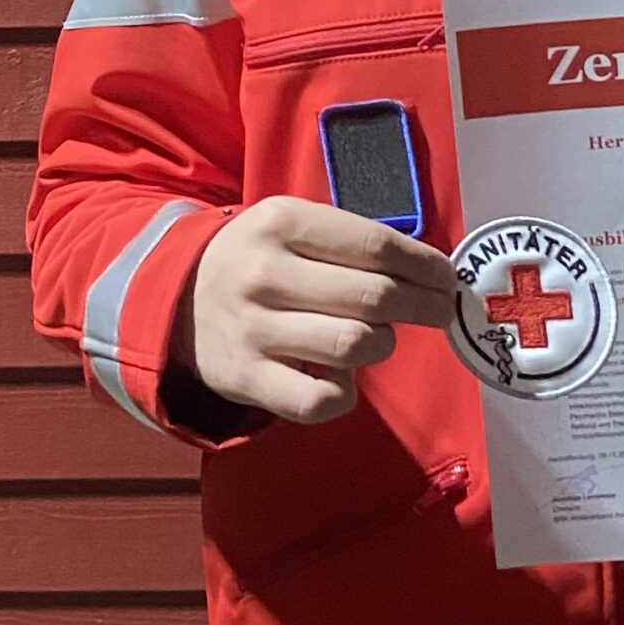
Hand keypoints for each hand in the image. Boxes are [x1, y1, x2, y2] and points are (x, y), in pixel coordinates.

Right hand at [178, 197, 458, 424]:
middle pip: (375, 297)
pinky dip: (345, 393)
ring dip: (383, 344)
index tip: (447, 278)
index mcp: (281, 223)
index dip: (425, 265)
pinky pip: (321, 401)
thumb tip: (429, 272)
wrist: (176, 298)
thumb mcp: (290, 224)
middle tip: (437, 310)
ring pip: (356, 345)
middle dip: (423, 306)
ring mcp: (254, 329)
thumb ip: (349, 239)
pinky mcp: (247, 378)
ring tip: (378, 337)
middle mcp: (265, 274)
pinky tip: (343, 377)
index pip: (376, 246)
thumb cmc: (257, 258)